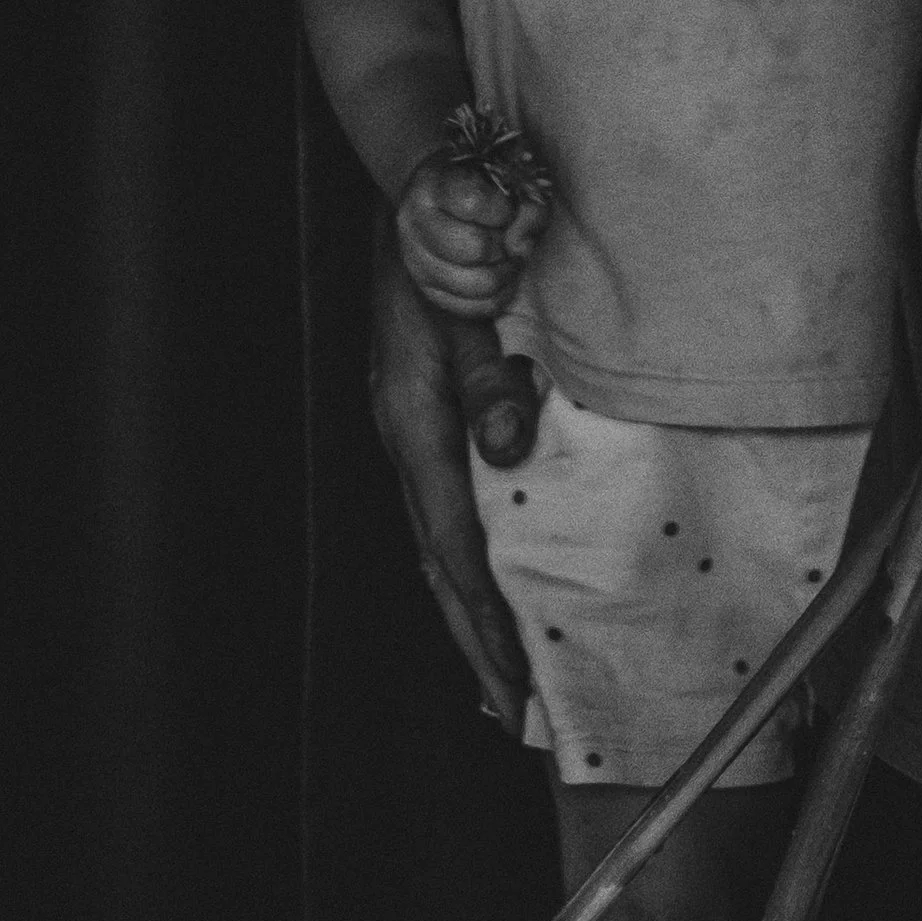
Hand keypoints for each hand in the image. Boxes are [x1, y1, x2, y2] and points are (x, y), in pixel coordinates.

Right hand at [367, 227, 532, 727]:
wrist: (408, 210)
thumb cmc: (443, 258)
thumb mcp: (463, 311)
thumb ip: (487, 380)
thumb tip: (507, 449)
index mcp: (415, 426)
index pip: (454, 543)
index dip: (484, 612)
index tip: (514, 670)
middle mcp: (408, 443)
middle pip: (440, 566)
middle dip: (475, 641)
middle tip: (512, 710)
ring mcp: (411, 440)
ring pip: (439, 549)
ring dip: (469, 614)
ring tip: (501, 678)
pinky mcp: (424, 428)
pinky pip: (444, 518)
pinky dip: (464, 568)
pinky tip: (483, 593)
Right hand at [394, 147, 543, 318]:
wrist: (445, 195)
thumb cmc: (480, 181)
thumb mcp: (508, 175)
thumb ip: (526, 203)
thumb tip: (520, 245)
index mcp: (431, 183)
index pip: (473, 202)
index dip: (502, 208)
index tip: (507, 206)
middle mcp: (414, 223)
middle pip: (475, 247)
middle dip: (504, 243)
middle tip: (510, 235)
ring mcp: (415, 260)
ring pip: (476, 283)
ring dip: (505, 272)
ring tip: (510, 256)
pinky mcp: (426, 289)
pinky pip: (470, 307)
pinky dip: (497, 296)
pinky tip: (503, 277)